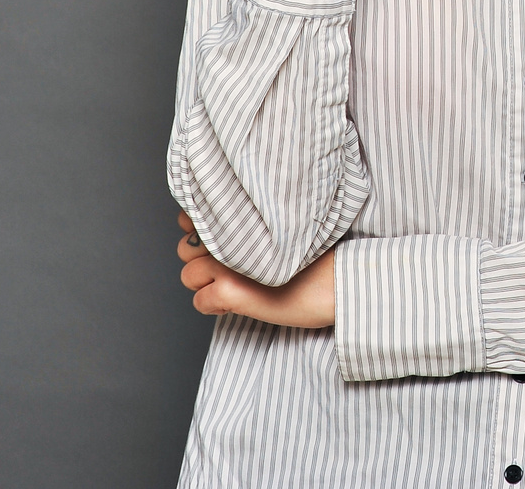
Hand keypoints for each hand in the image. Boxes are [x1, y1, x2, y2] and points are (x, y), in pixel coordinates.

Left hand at [174, 211, 335, 327]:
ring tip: (236, 287)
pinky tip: (240, 303)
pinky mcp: (230, 292)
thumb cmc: (319, 258)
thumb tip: (210, 231)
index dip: (198, 233)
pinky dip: (215, 307)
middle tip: (230, 269)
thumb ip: (248, 225)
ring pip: (189, 276)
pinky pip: (200, 303)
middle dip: (201, 260)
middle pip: (185, 249)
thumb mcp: (281, 230)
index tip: (216, 243)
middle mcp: (230, 237)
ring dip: (207, 285)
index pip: (191, 219)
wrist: (339, 283)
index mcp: (243, 217)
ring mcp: (228, 264)